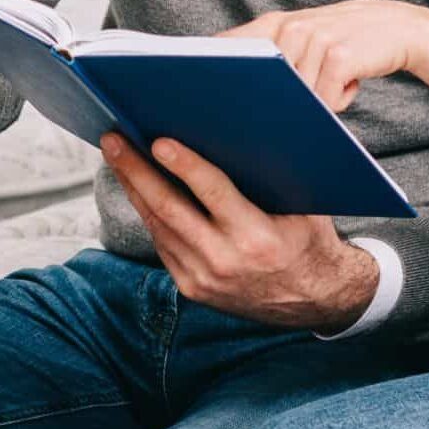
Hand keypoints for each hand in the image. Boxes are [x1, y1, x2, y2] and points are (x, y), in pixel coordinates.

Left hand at [101, 135, 379, 330]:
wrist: (315, 300)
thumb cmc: (309, 238)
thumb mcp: (303, 205)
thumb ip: (271, 175)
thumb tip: (232, 127)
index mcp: (258, 238)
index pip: (213, 192)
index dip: (184, 164)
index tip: (157, 140)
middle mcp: (226, 262)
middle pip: (169, 208)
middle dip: (136, 170)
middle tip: (113, 139)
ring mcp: (204, 279)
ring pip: (157, 225)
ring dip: (133, 187)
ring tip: (116, 154)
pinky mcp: (192, 288)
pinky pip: (161, 243)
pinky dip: (146, 211)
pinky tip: (135, 186)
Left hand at [222, 1, 428, 111]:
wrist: (394, 26)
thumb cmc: (339, 43)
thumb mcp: (300, 41)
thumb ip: (269, 57)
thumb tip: (227, 92)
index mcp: (271, 25)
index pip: (227, 46)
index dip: (207, 67)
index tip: (187, 88)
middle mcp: (289, 29)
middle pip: (261, 81)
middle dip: (265, 100)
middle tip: (273, 107)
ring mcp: (314, 40)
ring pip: (299, 96)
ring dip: (317, 101)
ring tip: (331, 84)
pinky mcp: (339, 57)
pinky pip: (327, 100)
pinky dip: (340, 100)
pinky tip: (351, 83)